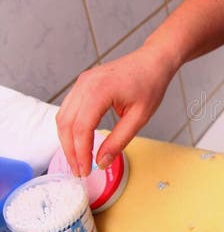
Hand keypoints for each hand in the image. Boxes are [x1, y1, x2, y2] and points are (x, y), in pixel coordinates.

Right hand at [56, 43, 175, 175]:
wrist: (152, 61)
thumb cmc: (150, 84)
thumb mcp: (139, 118)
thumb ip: (119, 141)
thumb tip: (102, 162)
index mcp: (100, 91)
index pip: (81, 128)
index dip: (81, 153)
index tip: (85, 170)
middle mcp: (85, 84)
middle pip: (66, 123)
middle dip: (70, 150)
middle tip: (79, 170)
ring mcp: (81, 82)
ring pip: (63, 116)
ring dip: (67, 140)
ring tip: (78, 160)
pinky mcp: (82, 84)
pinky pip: (68, 109)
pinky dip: (70, 128)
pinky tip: (78, 142)